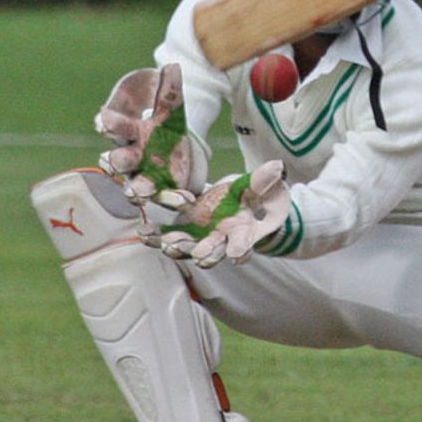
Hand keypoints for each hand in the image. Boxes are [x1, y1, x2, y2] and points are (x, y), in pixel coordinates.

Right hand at [95, 64, 206, 206]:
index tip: (107, 122)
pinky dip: (173, 198)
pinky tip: (183, 200)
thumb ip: (165, 84)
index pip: (112, 128)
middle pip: (118, 161)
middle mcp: (132, 151)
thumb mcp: (162, 88)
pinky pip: (168, 193)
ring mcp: (149, 168)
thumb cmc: (158, 97)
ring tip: (141, 191)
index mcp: (125, 127)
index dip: (110, 125)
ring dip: (138, 189)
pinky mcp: (171, 179)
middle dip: (117, 162)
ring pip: (137, 184)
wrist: (178, 114)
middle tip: (116, 162)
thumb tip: (167, 72)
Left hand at [142, 161, 289, 267]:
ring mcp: (202, 233)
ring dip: (177, 246)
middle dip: (206, 253)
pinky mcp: (187, 224)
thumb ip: (265, 180)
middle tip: (200, 255)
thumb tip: (277, 167)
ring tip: (167, 243)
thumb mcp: (267, 186)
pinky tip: (143, 232)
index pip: (244, 243)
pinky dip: (156, 235)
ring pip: (188, 245)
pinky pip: (168, 232)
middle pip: (213, 250)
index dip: (241, 247)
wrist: (247, 199)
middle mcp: (222, 239)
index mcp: (244, 232)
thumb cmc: (261, 196)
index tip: (236, 253)